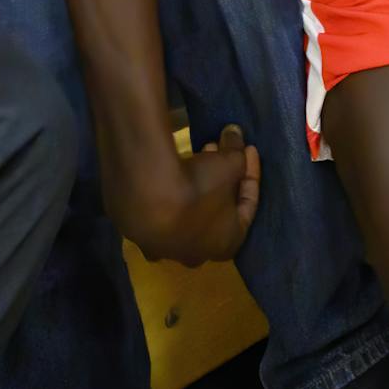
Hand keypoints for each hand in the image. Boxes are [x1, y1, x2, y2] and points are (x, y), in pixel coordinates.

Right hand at [115, 124, 261, 266]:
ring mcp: (162, 246)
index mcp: (225, 244)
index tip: (248, 149)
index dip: (251, 172)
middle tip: (218, 151)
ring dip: (194, 184)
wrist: (145, 195)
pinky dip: (169, 189)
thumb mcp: (228, 164)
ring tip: (195, 155)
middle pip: (215, 210)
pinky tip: (167, 170)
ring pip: (186, 212)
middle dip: (220, 178)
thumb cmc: (200, 187)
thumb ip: (237, 152)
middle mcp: (195, 253)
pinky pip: (159, 208)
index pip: (248, 205)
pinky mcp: (137, 232)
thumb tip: (235, 134)